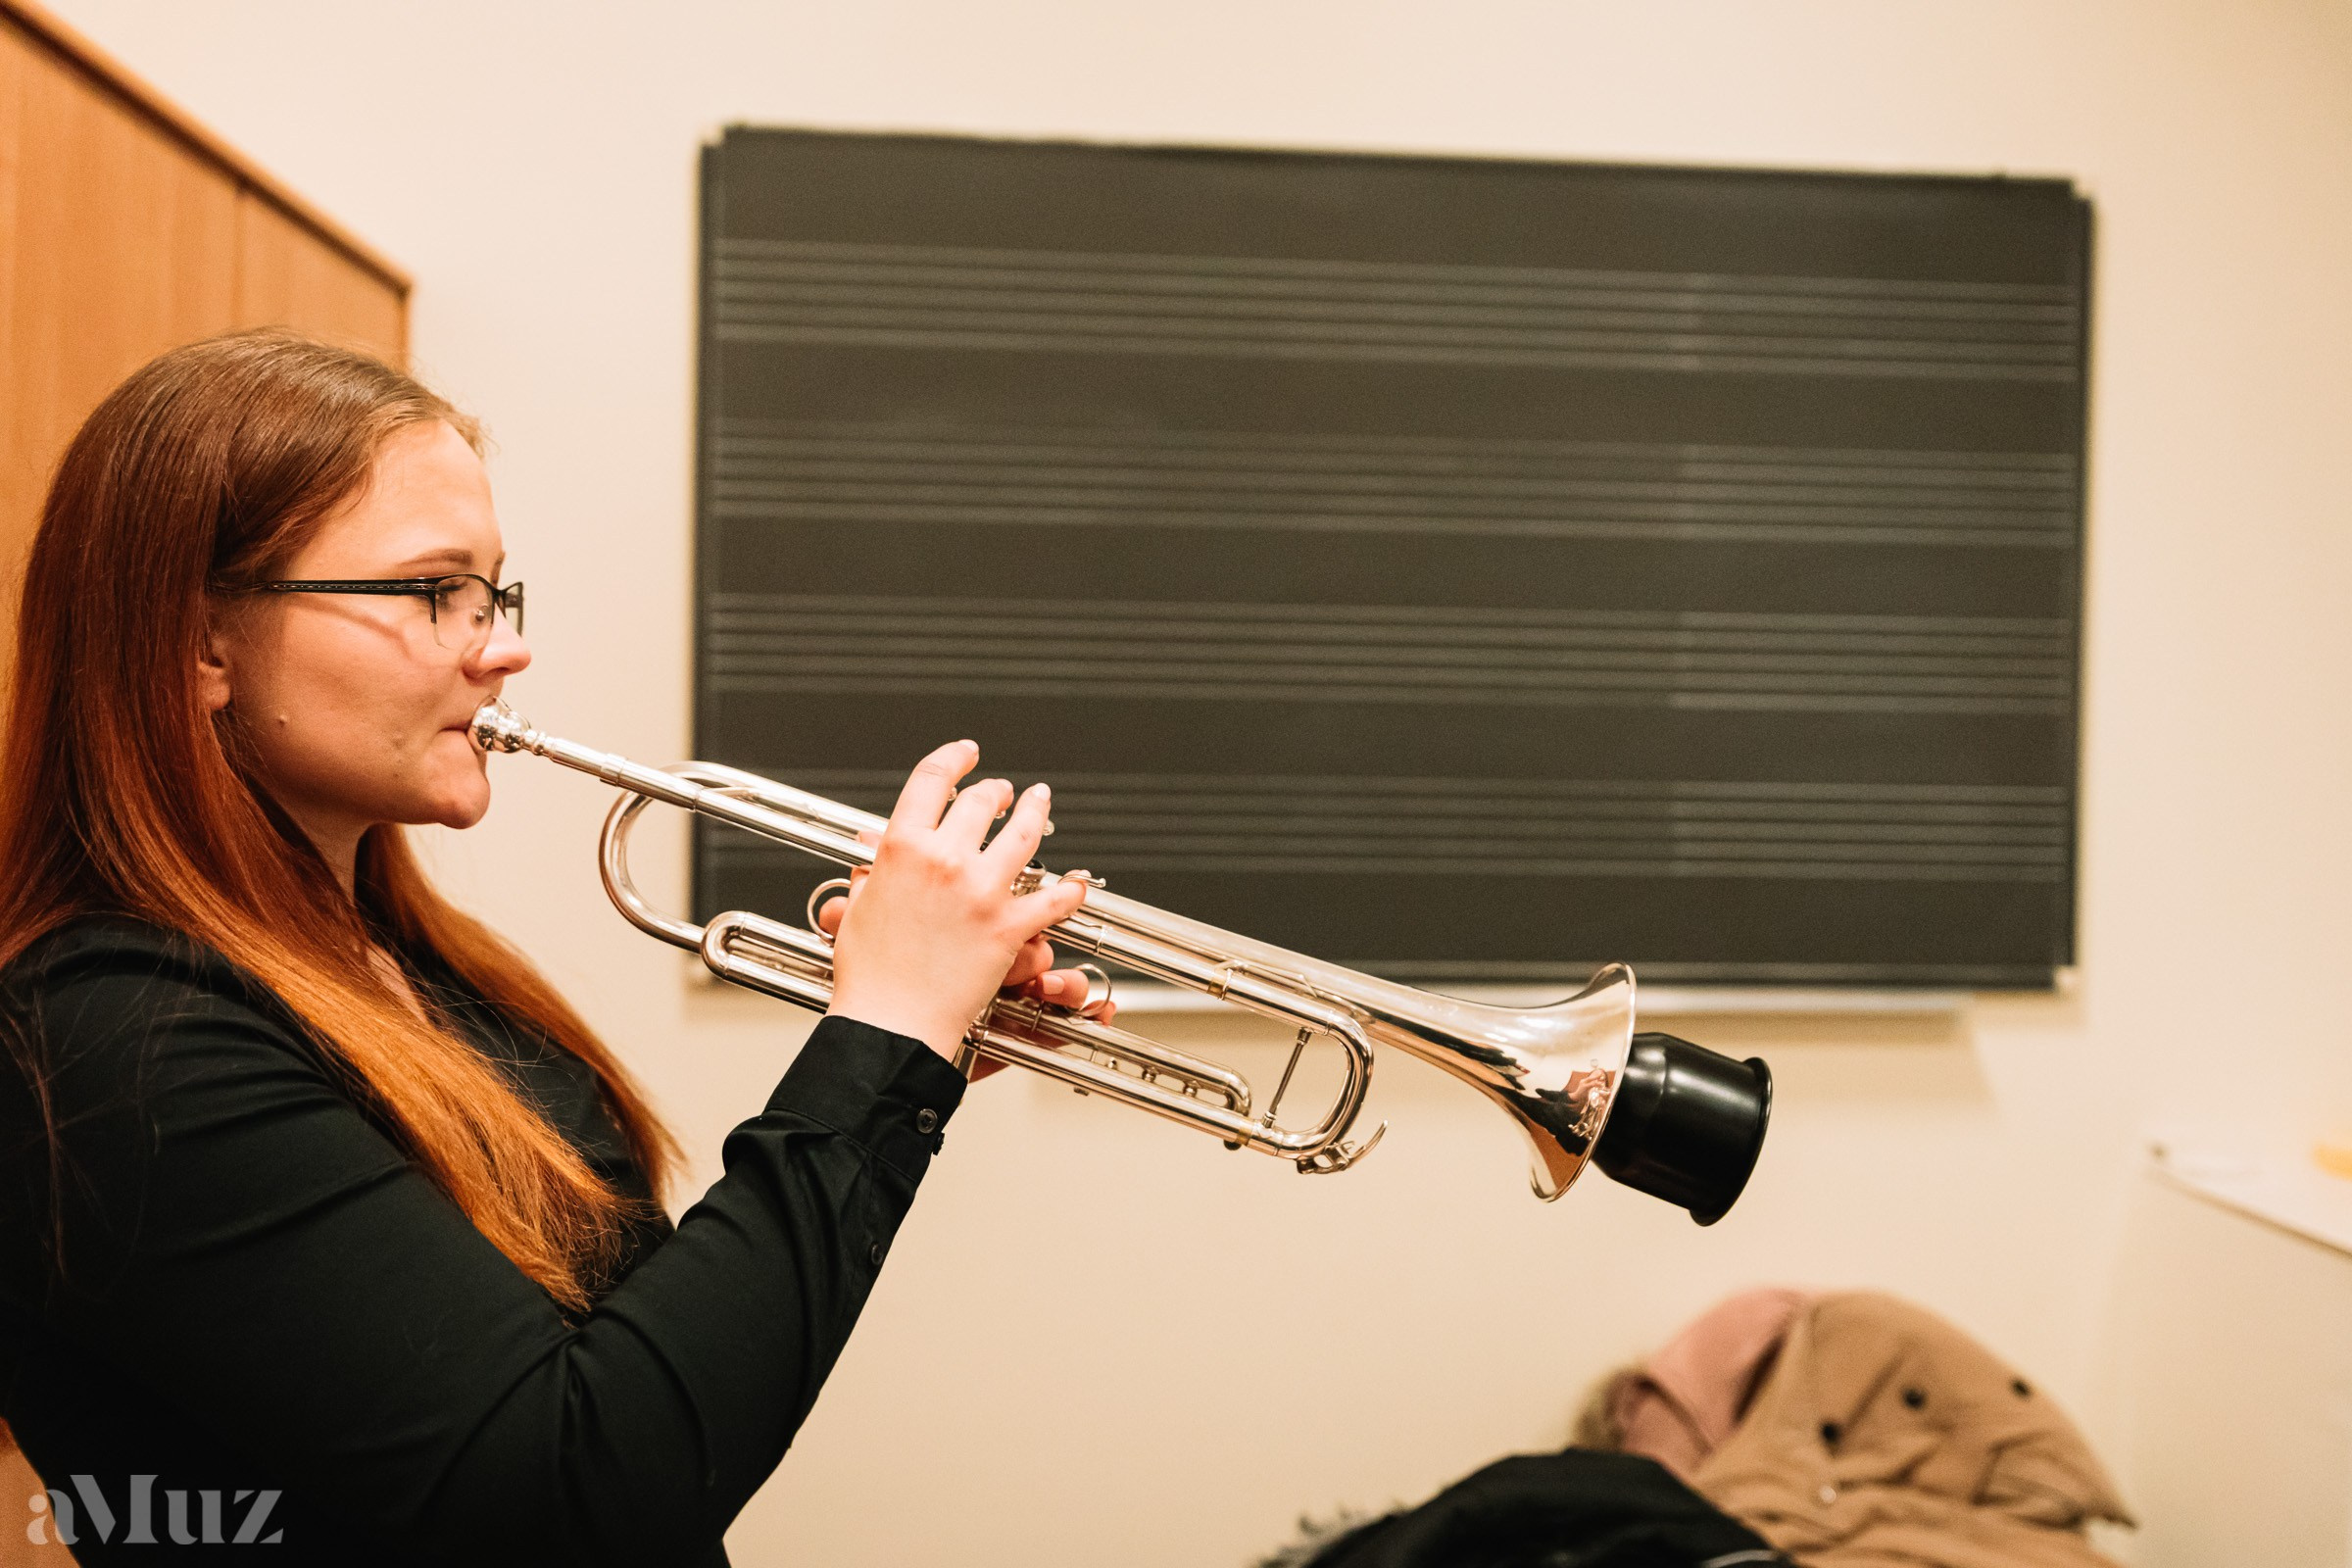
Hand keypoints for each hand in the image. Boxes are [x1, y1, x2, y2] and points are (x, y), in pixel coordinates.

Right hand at [820, 740, 1100, 1063]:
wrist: (891, 1023)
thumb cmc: (869, 977)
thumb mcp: (857, 912)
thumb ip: (869, 878)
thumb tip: (870, 861)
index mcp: (901, 849)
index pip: (931, 780)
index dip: (954, 758)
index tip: (966, 753)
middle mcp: (944, 860)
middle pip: (981, 801)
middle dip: (995, 790)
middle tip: (1002, 791)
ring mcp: (981, 890)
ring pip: (1024, 832)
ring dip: (1036, 810)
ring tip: (1039, 801)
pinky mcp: (1010, 925)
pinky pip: (1054, 898)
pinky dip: (1070, 889)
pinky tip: (1075, 881)